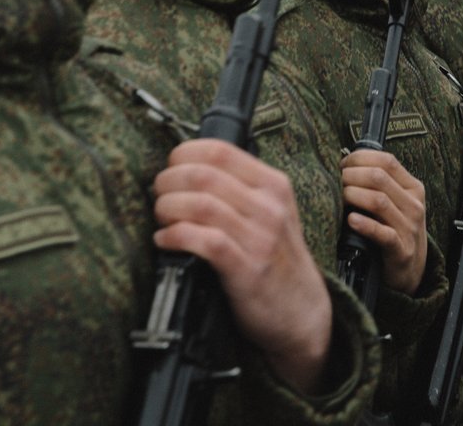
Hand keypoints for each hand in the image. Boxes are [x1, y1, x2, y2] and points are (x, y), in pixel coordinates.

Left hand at [153, 139, 330, 393]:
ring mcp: (260, 238)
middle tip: (159, 196)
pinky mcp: (246, 270)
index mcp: (274, 185)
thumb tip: (186, 169)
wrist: (302, 312)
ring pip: (200, 204)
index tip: (171, 169)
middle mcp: (269, 207)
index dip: (184, 155)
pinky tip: (166, 241)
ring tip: (162, 219)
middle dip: (169, 182)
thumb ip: (240, 189)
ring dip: (168, 208)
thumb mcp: (272, 213)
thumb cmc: (277, 259)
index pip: (219, 150)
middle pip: (203, 174)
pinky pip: (202, 241)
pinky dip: (175, 236)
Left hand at [340, 149, 427, 294]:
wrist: (411, 270)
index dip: (359, 159)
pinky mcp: (402, 250)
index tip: (341, 165)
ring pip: (379, 201)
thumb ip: (377, 184)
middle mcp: (414, 205)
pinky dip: (365, 225)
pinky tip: (350, 220)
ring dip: (353, 195)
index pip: (386, 161)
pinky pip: (383, 234)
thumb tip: (343, 165)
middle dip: (351, 176)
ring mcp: (410, 228)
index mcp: (413, 188)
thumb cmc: (395, 230)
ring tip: (338, 198)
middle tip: (334, 182)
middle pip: (379, 177)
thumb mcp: (395, 203)